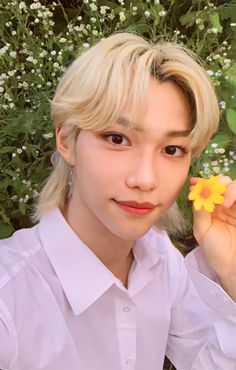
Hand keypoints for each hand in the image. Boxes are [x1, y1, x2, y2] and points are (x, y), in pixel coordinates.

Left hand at [190, 176, 235, 298]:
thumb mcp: (202, 229)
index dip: (202, 182)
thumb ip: (199, 211)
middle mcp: (226, 204)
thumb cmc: (216, 250)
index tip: (194, 182)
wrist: (233, 266)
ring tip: (224, 201)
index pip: (208, 188)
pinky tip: (229, 203)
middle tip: (213, 190)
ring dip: (230, 188)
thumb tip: (196, 192)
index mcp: (212, 207)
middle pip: (224, 183)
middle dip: (217, 182)